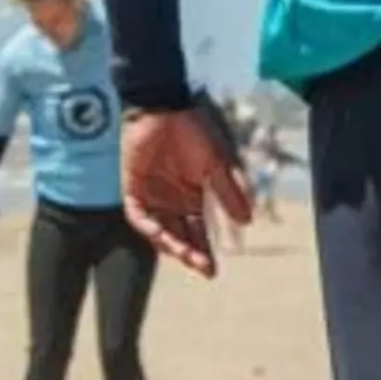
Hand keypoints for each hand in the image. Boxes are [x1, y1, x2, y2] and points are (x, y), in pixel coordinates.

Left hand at [122, 104, 254, 279]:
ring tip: (185, 254)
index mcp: (193, 197)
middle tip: (202, 267)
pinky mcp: (133, 188)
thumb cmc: (194, 131)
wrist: (164, 107)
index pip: (199, 233)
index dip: (205, 253)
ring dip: (171, 245)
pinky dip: (149, 227)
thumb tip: (247, 222)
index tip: (213, 272)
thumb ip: (229, 192)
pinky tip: (162, 235)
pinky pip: (138, 216)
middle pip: (180, 237)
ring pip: (159, 231)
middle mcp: (172, 202)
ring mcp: (152, 196)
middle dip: (190, 254)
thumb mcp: (217, 165)